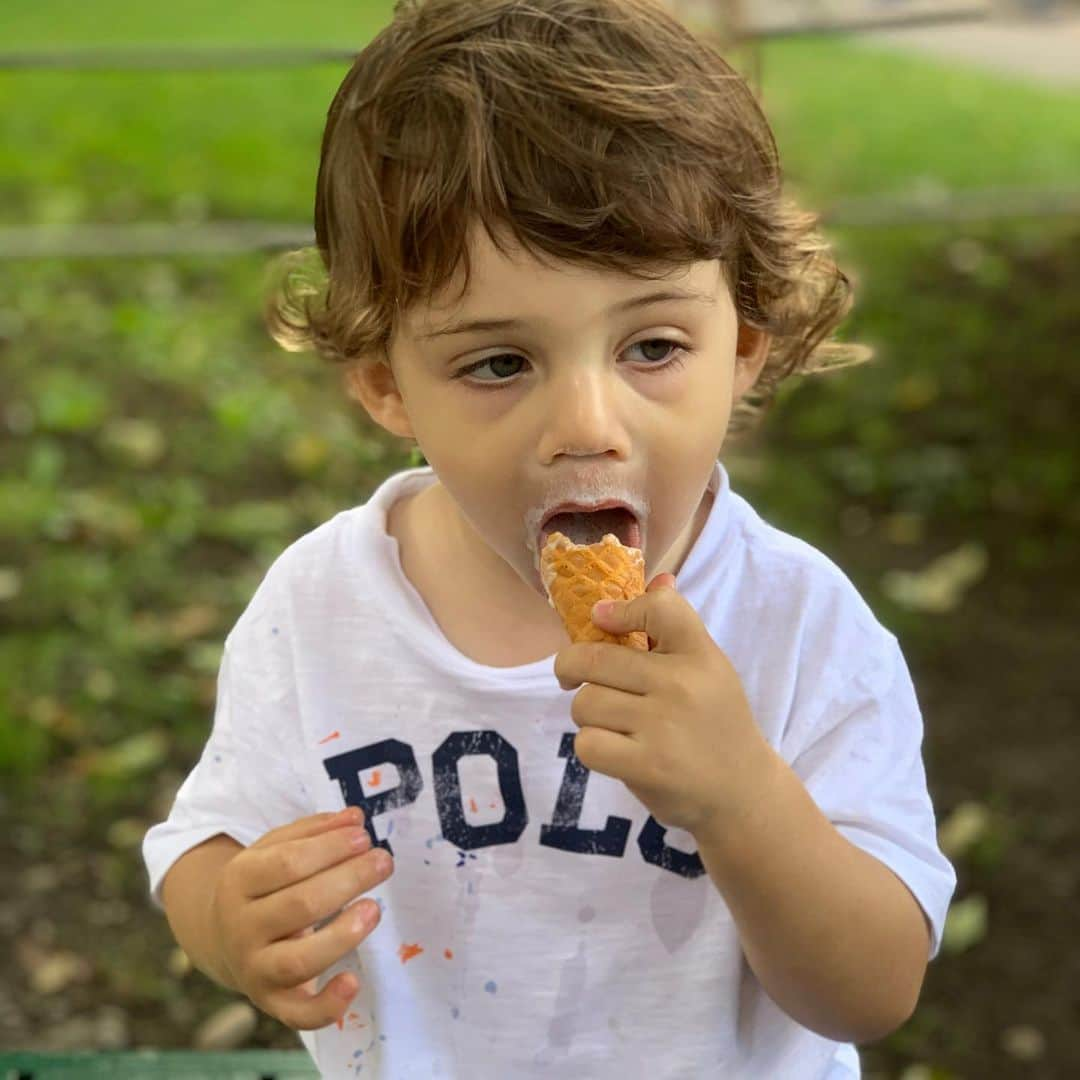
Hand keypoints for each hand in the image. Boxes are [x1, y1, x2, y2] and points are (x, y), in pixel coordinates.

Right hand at [208, 808, 393, 1030]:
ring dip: (343, 935)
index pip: (287, 863)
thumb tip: (354, 818)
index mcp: (239, 880)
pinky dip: (326, 1006)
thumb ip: (314, 831)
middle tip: (383, 862)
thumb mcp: (276, 848)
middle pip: (300, 906)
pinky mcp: (271, 1002)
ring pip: (299, 960)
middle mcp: (242, 928)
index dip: (329, 849)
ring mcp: (254, 969)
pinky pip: (298, 1014)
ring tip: (375, 908)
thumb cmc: (264, 883)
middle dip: (348, 880)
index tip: (364, 837)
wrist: (221, 936)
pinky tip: (353, 981)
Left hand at [553, 573, 775, 834]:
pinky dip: (592, 747)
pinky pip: (588, 744)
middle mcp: (681, 684)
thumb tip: (657, 578)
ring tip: (609, 721)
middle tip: (573, 677)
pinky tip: (612, 748)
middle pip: (593, 658)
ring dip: (587, 714)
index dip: (619, 608)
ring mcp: (663, 726)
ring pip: (585, 703)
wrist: (741, 789)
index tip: (601, 619)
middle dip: (571, 668)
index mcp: (699, 653)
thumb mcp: (706, 667)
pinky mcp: (647, 766)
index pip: (659, 607)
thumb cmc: (714, 720)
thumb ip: (674, 626)